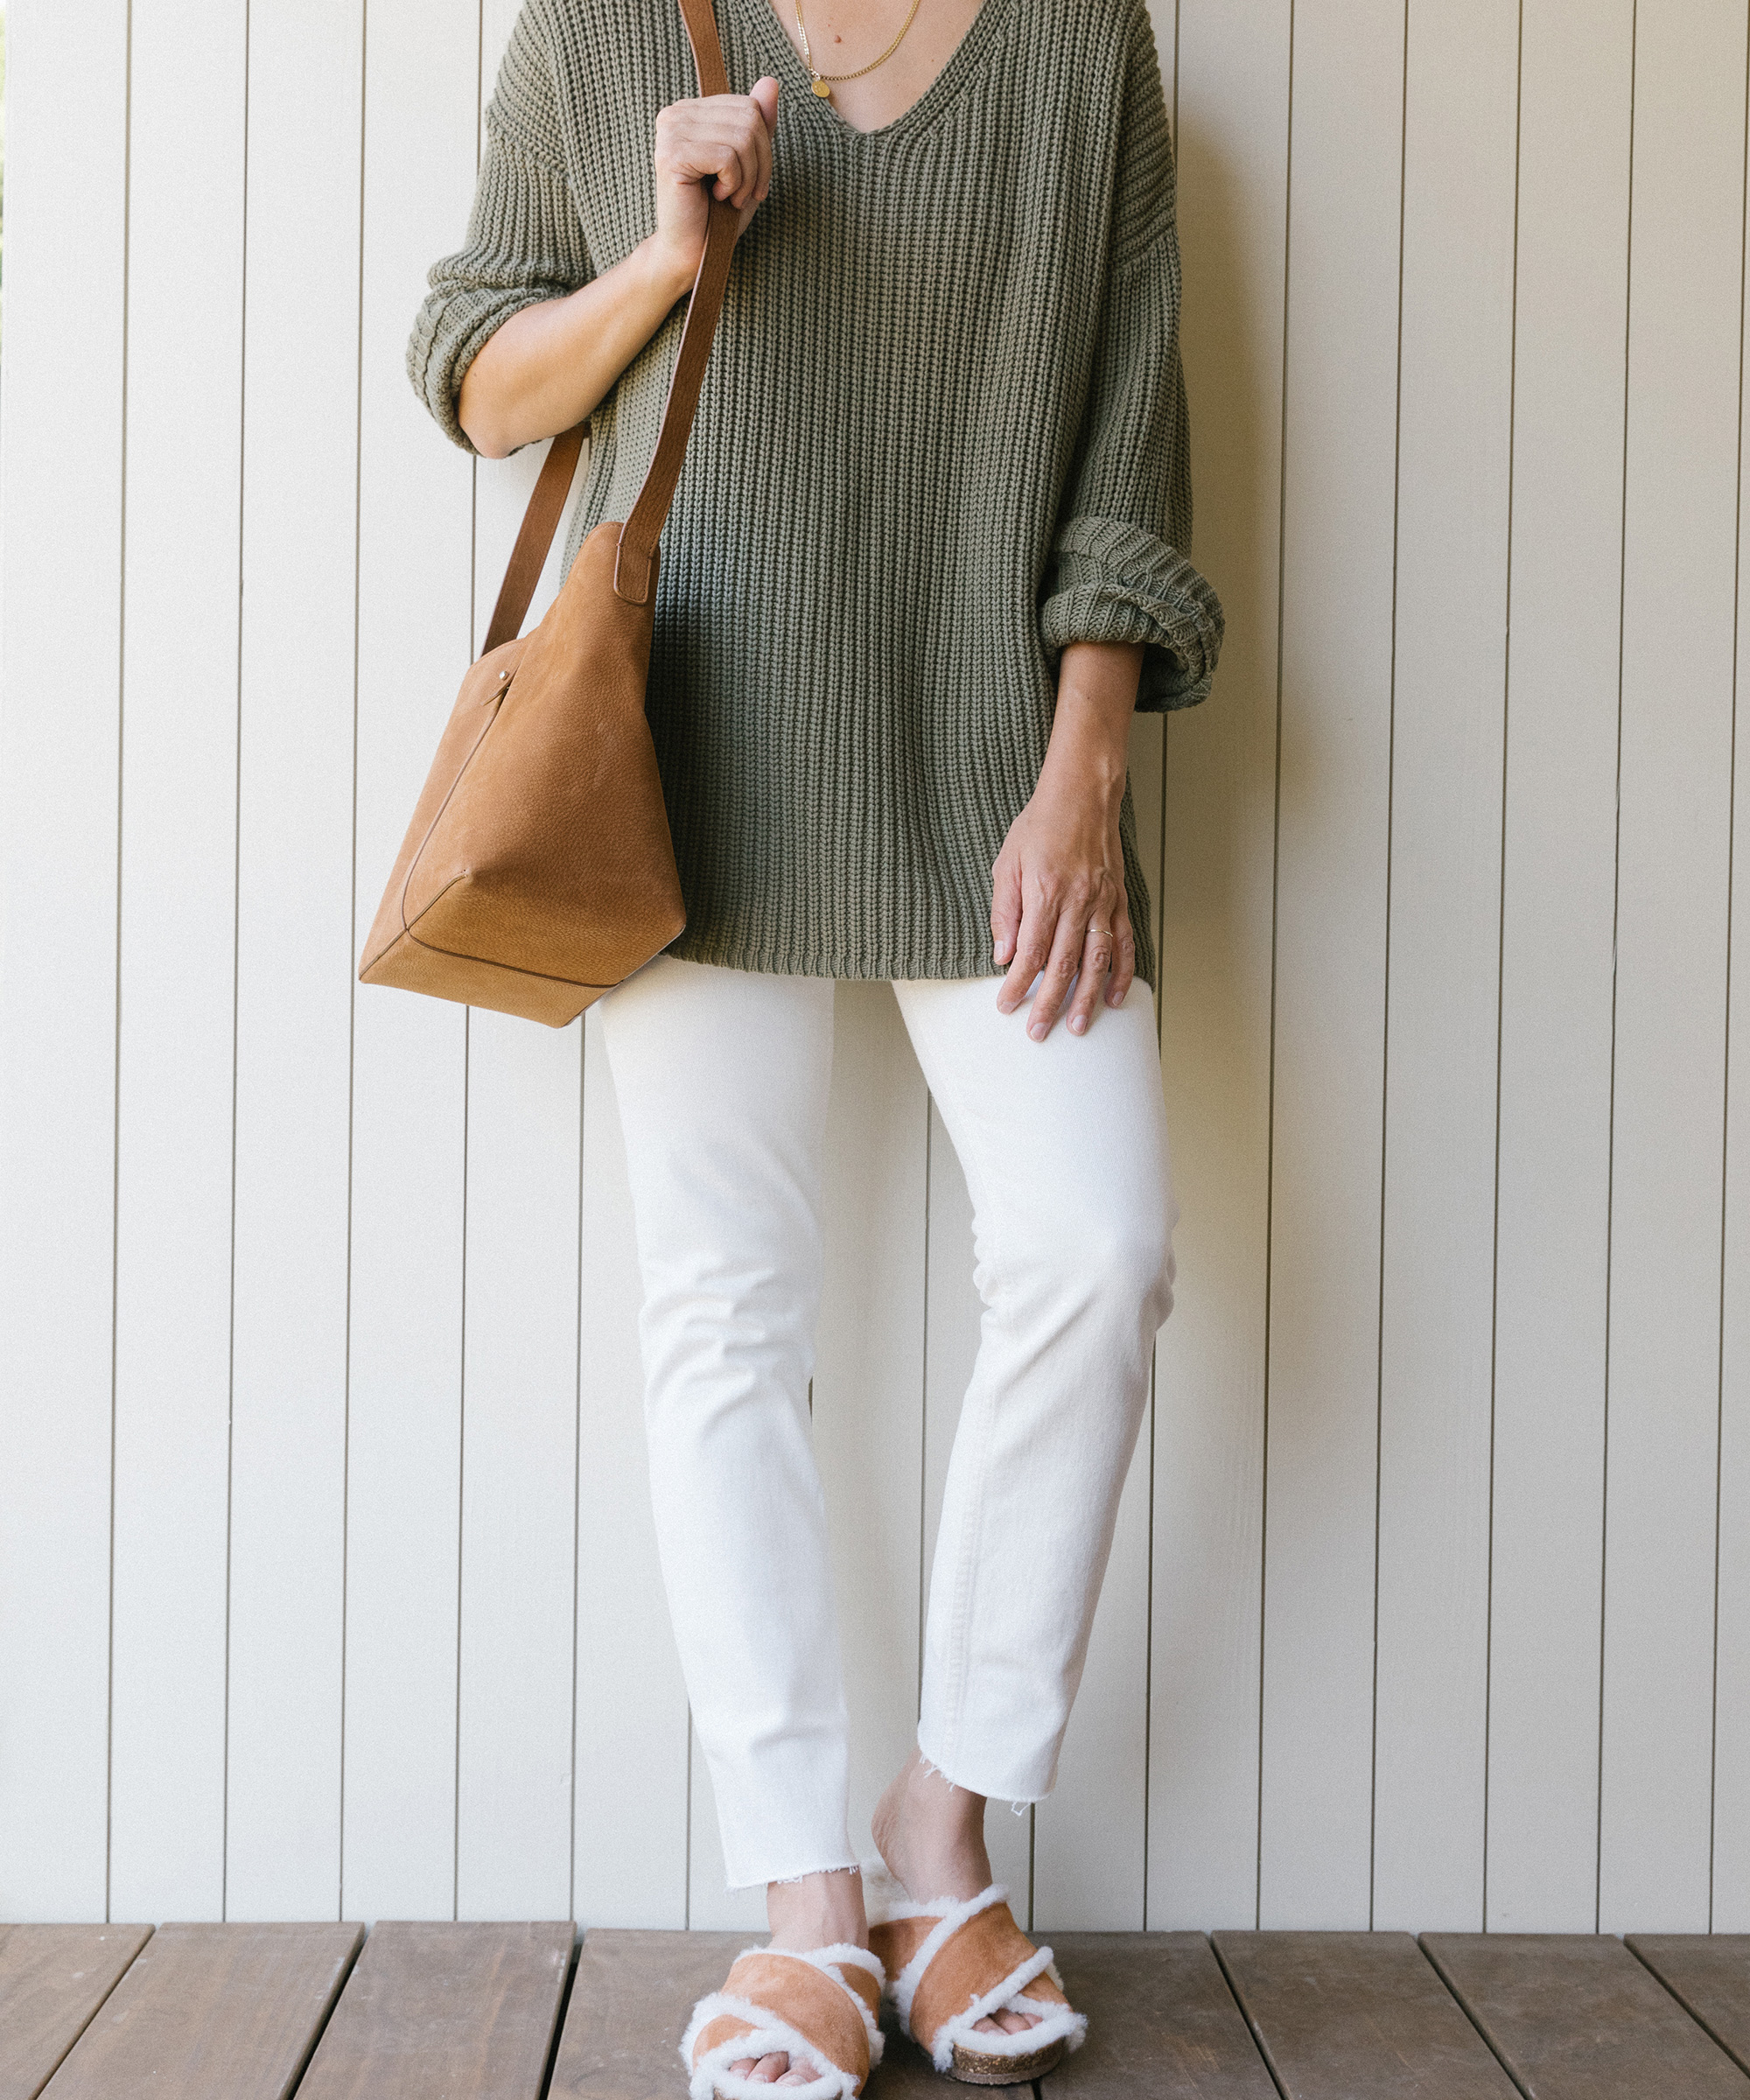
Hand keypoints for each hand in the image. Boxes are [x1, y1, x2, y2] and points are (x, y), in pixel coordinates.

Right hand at [649, 78, 780, 286]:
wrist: (691, 253)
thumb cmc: (719, 213)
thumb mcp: (748, 164)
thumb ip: (758, 124)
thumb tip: (771, 81)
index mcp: (691, 111)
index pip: (749, 106)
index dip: (763, 147)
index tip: (753, 181)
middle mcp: (676, 114)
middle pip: (749, 118)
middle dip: (759, 163)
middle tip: (745, 193)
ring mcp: (671, 131)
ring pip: (742, 137)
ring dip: (747, 177)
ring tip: (730, 197)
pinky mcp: (672, 154)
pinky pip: (727, 157)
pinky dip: (733, 184)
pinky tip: (717, 197)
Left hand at [990, 642, 1142, 1039]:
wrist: (1082, 795)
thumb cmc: (1039, 826)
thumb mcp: (1007, 863)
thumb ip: (1005, 911)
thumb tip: (1002, 955)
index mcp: (1044, 894)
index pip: (1028, 952)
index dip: (1017, 984)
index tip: (1007, 1007)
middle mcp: (1076, 902)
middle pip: (1063, 964)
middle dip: (1049, 1002)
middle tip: (1039, 1033)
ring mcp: (1101, 903)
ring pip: (1096, 960)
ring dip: (1088, 998)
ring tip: (1079, 1026)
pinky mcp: (1118, 900)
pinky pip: (1124, 943)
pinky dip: (1123, 972)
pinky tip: (1118, 996)